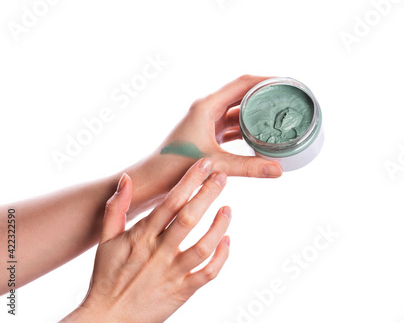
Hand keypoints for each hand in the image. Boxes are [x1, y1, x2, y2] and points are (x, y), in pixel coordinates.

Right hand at [63, 158, 230, 321]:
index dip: (189, 181)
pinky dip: (221, 257)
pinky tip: (227, 241)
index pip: (170, 202)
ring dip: (219, 225)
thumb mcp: (105, 242)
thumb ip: (116, 209)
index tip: (203, 164)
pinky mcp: (183, 291)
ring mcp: (172, 272)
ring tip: (228, 209)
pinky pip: (207, 273)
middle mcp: (159, 253)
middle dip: (208, 194)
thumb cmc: (107, 277)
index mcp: (141, 237)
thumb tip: (126, 179)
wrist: (108, 319)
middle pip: (189, 218)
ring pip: (203, 246)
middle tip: (222, 177)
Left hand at [123, 75, 282, 215]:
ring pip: (239, 111)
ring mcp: (208, 121)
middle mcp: (208, 109)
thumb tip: (279, 170)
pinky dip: (249, 130)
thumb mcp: (215, 164)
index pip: (243, 83)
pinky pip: (234, 127)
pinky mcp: (208, 134)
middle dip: (266, 96)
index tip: (287, 84)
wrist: (151, 180)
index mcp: (207, 106)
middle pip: (243, 94)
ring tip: (281, 115)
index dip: (267, 81)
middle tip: (290, 99)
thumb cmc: (174, 168)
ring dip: (258, 113)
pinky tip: (264, 136)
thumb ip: (248, 167)